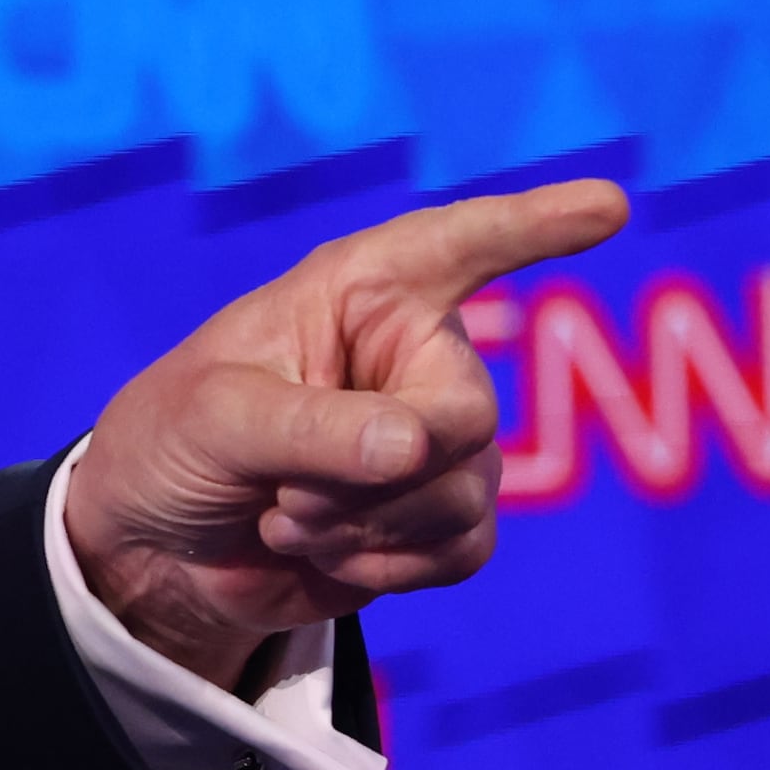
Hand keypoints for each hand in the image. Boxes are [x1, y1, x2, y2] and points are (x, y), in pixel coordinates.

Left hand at [62, 178, 629, 690]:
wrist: (161, 546)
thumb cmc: (171, 442)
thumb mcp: (214, 419)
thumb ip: (311, 426)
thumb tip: (418, 442)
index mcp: (357, 293)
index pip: (458, 244)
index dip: (534, 224)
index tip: (608, 205)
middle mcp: (411, 355)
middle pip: (466, 413)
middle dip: (377, 472)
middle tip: (288, 491)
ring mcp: (434, 438)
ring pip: (466, 491)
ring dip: (364, 524)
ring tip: (286, 515)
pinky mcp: (440, 516)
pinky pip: (464, 548)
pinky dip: (385, 564)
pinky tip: (323, 550)